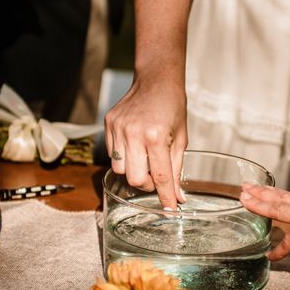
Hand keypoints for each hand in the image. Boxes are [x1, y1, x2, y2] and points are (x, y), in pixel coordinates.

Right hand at [104, 73, 186, 209]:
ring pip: (119, 169)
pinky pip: (112, 153)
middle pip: (135, 179)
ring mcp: (118, 128)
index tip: (170, 210)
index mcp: (156, 136)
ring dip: (134, 171)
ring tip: (145, 160)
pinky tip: (135, 146)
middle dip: (147, 185)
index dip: (165, 197)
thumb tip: (177, 197)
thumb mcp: (181, 138)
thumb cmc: (173, 107)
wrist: (156, 79)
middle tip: (157, 178)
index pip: (161, 177)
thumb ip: (176, 169)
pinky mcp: (109, 124)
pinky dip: (124, 156)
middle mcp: (134, 133)